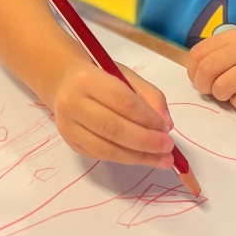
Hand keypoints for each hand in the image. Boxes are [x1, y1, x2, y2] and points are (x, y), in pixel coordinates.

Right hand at [51, 60, 175, 168]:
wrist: (66, 84)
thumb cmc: (102, 77)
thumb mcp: (127, 76)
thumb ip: (150, 96)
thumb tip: (166, 124)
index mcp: (87, 79)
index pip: (121, 101)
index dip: (146, 117)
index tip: (166, 128)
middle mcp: (72, 103)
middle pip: (113, 128)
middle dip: (145, 141)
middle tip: (168, 147)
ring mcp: (68, 127)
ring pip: (106, 148)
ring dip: (138, 157)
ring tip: (162, 159)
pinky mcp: (71, 144)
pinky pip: (101, 156)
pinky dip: (126, 159)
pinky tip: (143, 157)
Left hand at [187, 30, 235, 109]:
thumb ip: (218, 55)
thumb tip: (194, 75)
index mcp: (234, 37)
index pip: (198, 53)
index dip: (193, 71)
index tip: (201, 80)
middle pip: (207, 70)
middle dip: (204, 86)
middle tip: (212, 91)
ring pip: (221, 88)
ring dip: (222, 97)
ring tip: (234, 93)